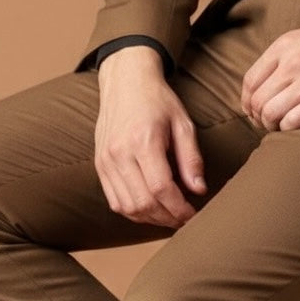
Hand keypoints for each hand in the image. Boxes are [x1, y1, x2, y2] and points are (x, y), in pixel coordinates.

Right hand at [95, 45, 206, 227]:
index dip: (178, 208)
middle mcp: (120, 153)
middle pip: (144, 203)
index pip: (161, 188)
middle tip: (183, 218)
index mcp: (143, 140)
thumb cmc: (157, 100)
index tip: (192, 213)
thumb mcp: (182, 123)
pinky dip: (134, 212)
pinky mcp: (100, 166)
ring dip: (151, 219)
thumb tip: (199, 190)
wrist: (124, 81)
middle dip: (167, 217)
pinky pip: (115, 202)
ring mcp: (106, 161)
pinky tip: (150, 209)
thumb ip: (191, 158)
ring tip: (168, 215)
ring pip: (128, 207)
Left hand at [241, 8, 299, 133]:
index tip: (254, 112)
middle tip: (268, 124)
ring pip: (271, 114)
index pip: (249, 81)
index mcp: (286, 46)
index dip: (247, 103)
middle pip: (257, 101)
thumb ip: (285, 57)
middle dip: (257, 118)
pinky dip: (289, 130)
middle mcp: (294, 62)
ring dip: (271, 127)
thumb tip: (266, 85)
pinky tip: (296, 128)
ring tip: (280, 128)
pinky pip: (294, 122)